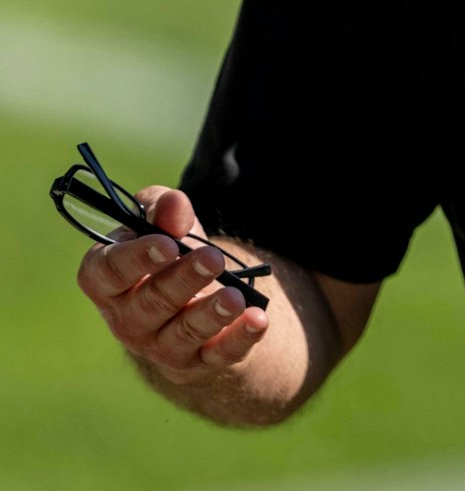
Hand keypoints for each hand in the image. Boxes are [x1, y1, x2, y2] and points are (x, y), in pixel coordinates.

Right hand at [75, 186, 269, 382]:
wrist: (187, 301)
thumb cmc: (165, 256)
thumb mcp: (160, 226)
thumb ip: (161, 209)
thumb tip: (174, 202)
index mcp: (108, 281)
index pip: (108, 273)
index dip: (135, 259)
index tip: (166, 244)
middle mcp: (127, 319)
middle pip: (152, 302)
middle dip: (184, 280)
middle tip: (213, 259)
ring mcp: (160, 345)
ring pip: (183, 333)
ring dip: (211, 314)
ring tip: (235, 297)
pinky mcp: (196, 361)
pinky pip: (218, 354)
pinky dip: (240, 338)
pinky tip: (258, 320)